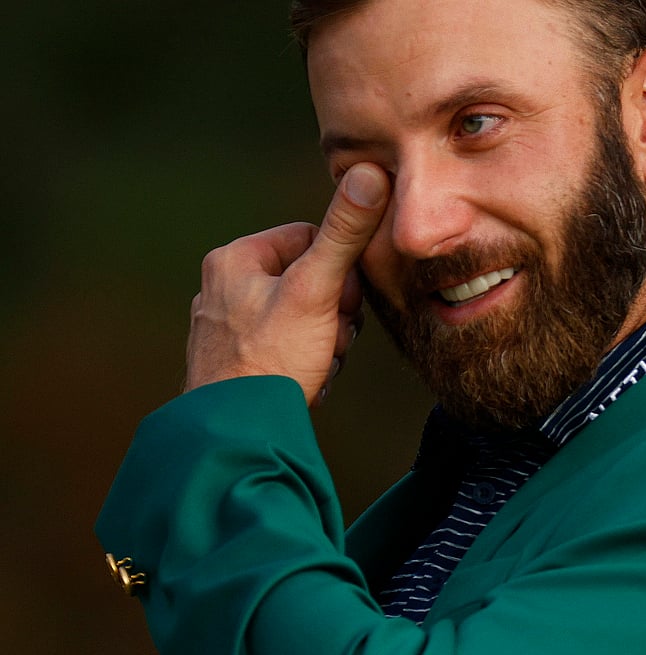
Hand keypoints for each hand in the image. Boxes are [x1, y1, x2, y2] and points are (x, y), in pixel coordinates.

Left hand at [184, 163, 389, 405]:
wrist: (237, 435)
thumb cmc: (272, 360)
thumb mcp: (316, 291)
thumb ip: (343, 234)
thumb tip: (369, 172)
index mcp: (235, 259)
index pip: (310, 238)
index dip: (340, 272)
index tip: (342, 304)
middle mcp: (222, 287)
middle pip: (308, 280)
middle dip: (333, 313)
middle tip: (330, 340)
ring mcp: (224, 326)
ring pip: (301, 315)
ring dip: (323, 340)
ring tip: (316, 364)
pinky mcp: (232, 359)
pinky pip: (284, 345)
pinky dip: (303, 361)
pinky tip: (304, 379)